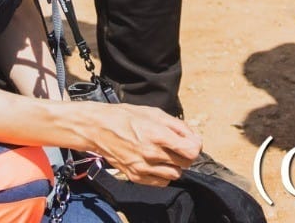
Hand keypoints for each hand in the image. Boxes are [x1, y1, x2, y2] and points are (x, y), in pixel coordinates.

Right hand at [84, 103, 201, 186]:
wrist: (99, 128)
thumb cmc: (126, 117)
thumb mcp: (154, 112)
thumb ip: (177, 125)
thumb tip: (194, 137)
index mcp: (158, 135)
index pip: (192, 150)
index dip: (195, 145)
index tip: (191, 141)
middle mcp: (151, 154)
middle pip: (186, 163)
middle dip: (185, 154)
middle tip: (176, 145)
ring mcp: (143, 168)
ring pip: (175, 174)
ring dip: (175, 165)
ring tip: (165, 154)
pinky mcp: (136, 177)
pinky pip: (161, 182)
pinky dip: (163, 175)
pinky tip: (157, 163)